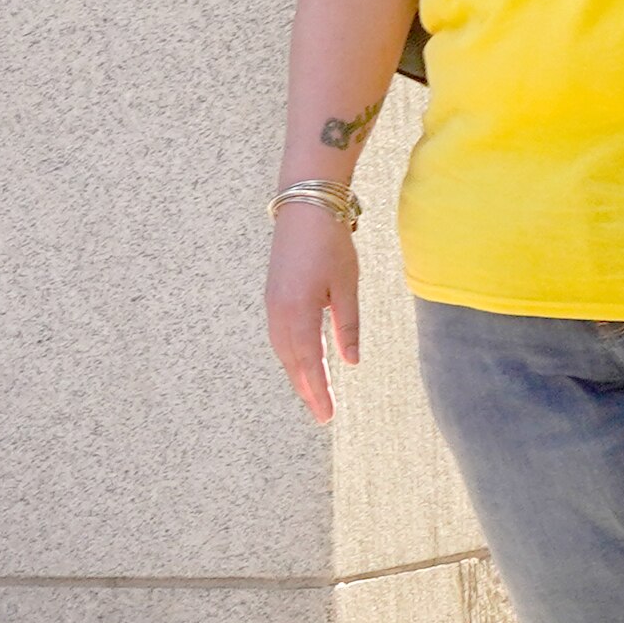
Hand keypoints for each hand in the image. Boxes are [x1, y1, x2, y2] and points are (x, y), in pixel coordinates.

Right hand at [264, 205, 361, 425]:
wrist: (305, 207)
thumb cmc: (330, 244)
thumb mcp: (346, 286)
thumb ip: (348, 326)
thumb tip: (350, 361)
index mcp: (298, 312)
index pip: (309, 363)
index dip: (318, 391)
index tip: (327, 415)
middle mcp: (279, 313)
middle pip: (292, 362)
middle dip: (307, 388)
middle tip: (322, 413)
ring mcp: (272, 304)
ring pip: (283, 351)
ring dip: (297, 373)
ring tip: (312, 392)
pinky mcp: (273, 296)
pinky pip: (280, 336)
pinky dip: (291, 354)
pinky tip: (302, 360)